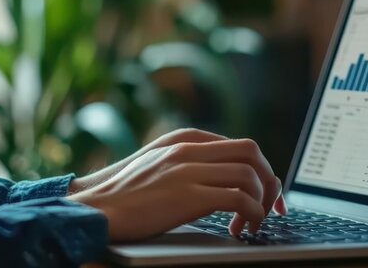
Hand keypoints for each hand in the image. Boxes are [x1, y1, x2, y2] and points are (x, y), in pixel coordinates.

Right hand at [67, 138, 286, 241]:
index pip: (240, 145)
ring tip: (252, 223)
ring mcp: (188, 170)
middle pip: (252, 153)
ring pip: (250, 175)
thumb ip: (188, 162)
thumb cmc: (125, 194)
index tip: (267, 194)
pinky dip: (251, 215)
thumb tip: (223, 177)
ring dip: (260, 202)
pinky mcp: (188, 196)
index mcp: (185, 139)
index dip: (261, 169)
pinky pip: (239, 200)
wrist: (96, 208)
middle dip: (269, 181)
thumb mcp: (160, 165)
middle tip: (271, 208)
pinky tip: (241, 229)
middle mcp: (189, 149)